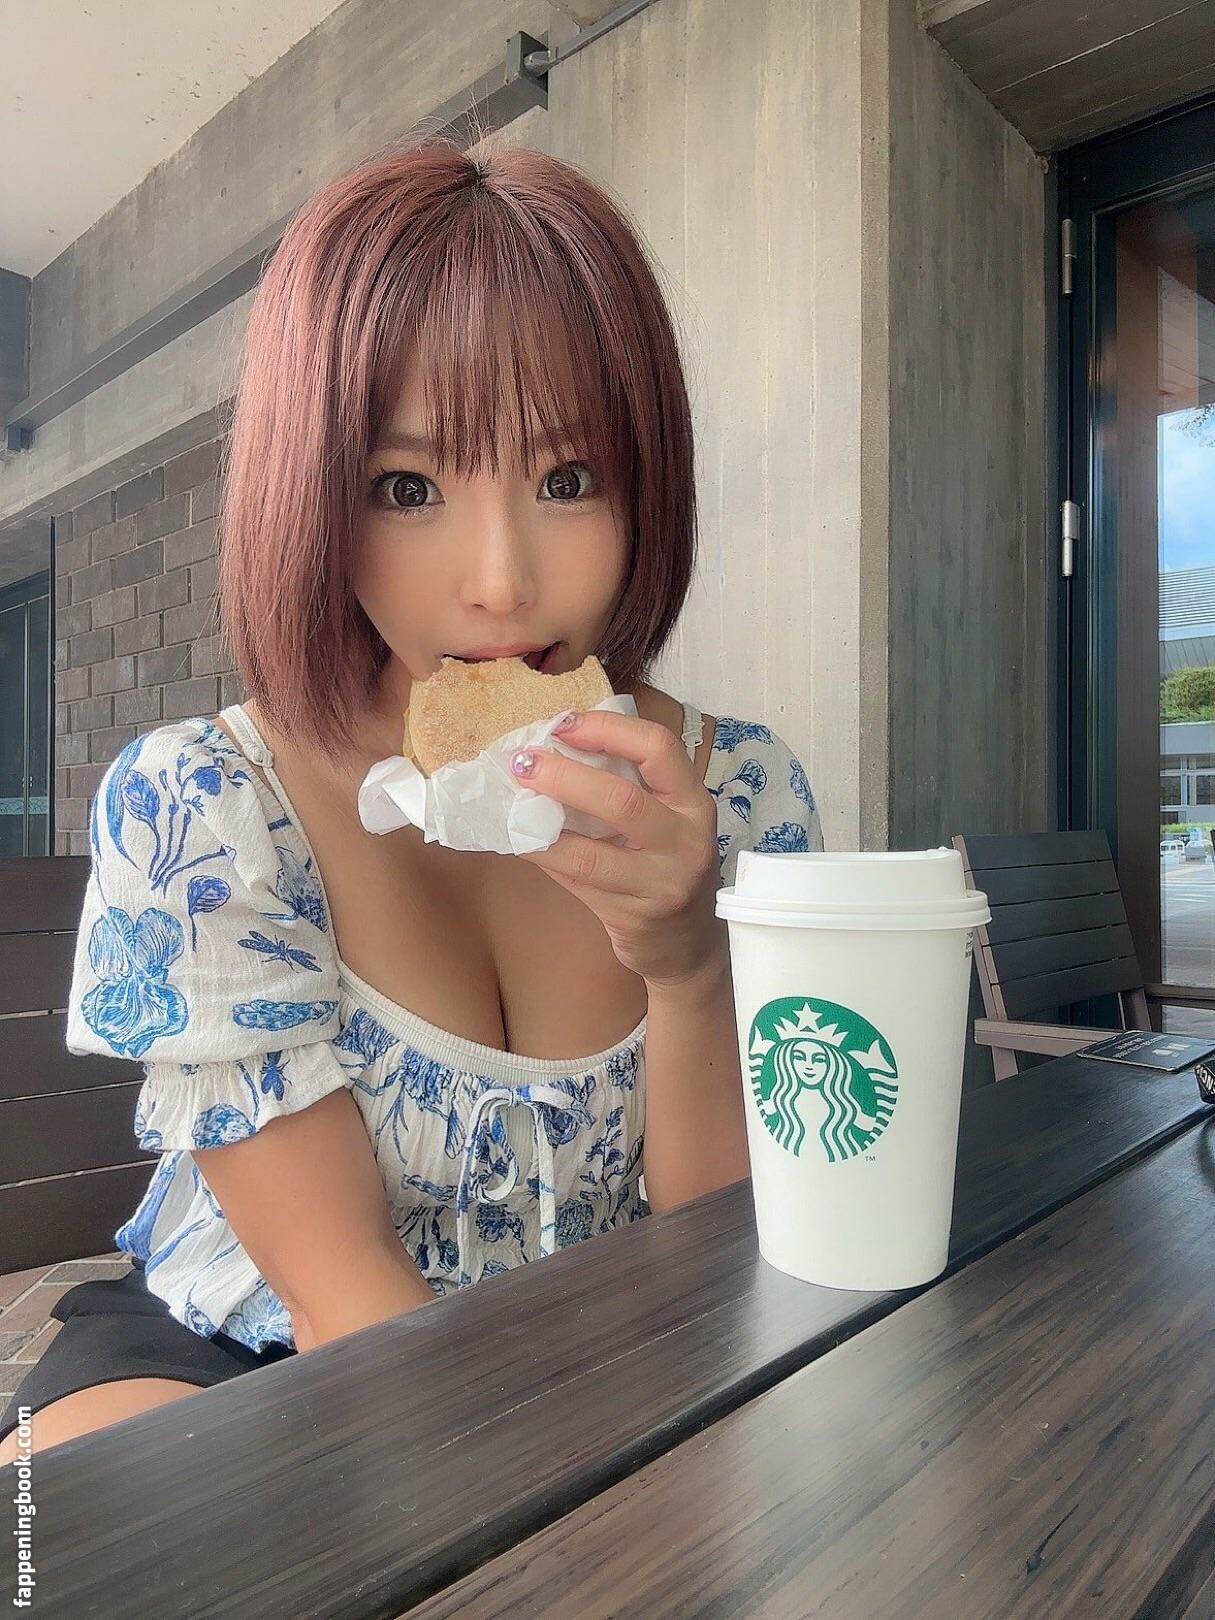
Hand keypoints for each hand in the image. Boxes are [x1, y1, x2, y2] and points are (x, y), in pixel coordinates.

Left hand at [511, 709, 724, 988]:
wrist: (687, 944)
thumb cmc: (664, 867)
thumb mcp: (664, 821)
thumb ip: (622, 785)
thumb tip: (551, 750)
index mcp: (693, 802)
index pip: (658, 748)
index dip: (607, 728)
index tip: (563, 723)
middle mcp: (686, 840)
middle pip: (622, 799)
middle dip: (564, 776)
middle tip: (524, 762)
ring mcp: (661, 883)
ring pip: (591, 854)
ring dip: (542, 826)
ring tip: (511, 803)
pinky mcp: (633, 916)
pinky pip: (577, 881)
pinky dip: (543, 857)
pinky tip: (518, 840)